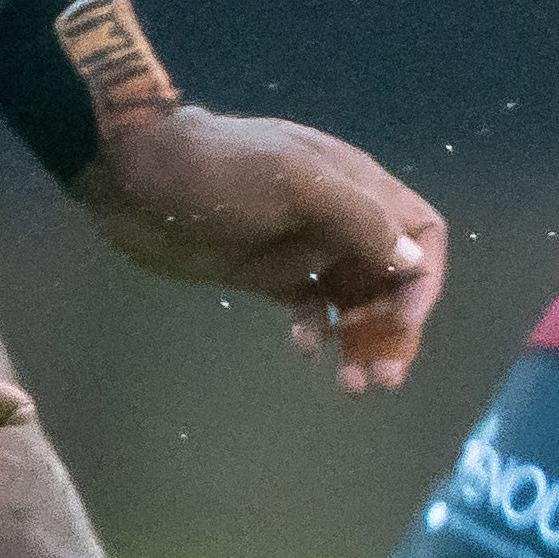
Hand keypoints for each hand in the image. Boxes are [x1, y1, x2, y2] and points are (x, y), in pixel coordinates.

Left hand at [77, 107, 443, 390]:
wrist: (134, 176)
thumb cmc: (220, 172)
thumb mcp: (296, 182)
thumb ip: (360, 220)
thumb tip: (412, 261)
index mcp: (359, 189)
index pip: (421, 234)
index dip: (423, 280)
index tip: (404, 322)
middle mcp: (341, 221)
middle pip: (391, 280)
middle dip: (394, 330)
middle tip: (384, 379)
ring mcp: (304, 249)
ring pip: (354, 302)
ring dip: (360, 342)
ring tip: (352, 385)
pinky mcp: (268, 274)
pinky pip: (310, 309)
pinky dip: (315, 331)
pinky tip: (303, 349)